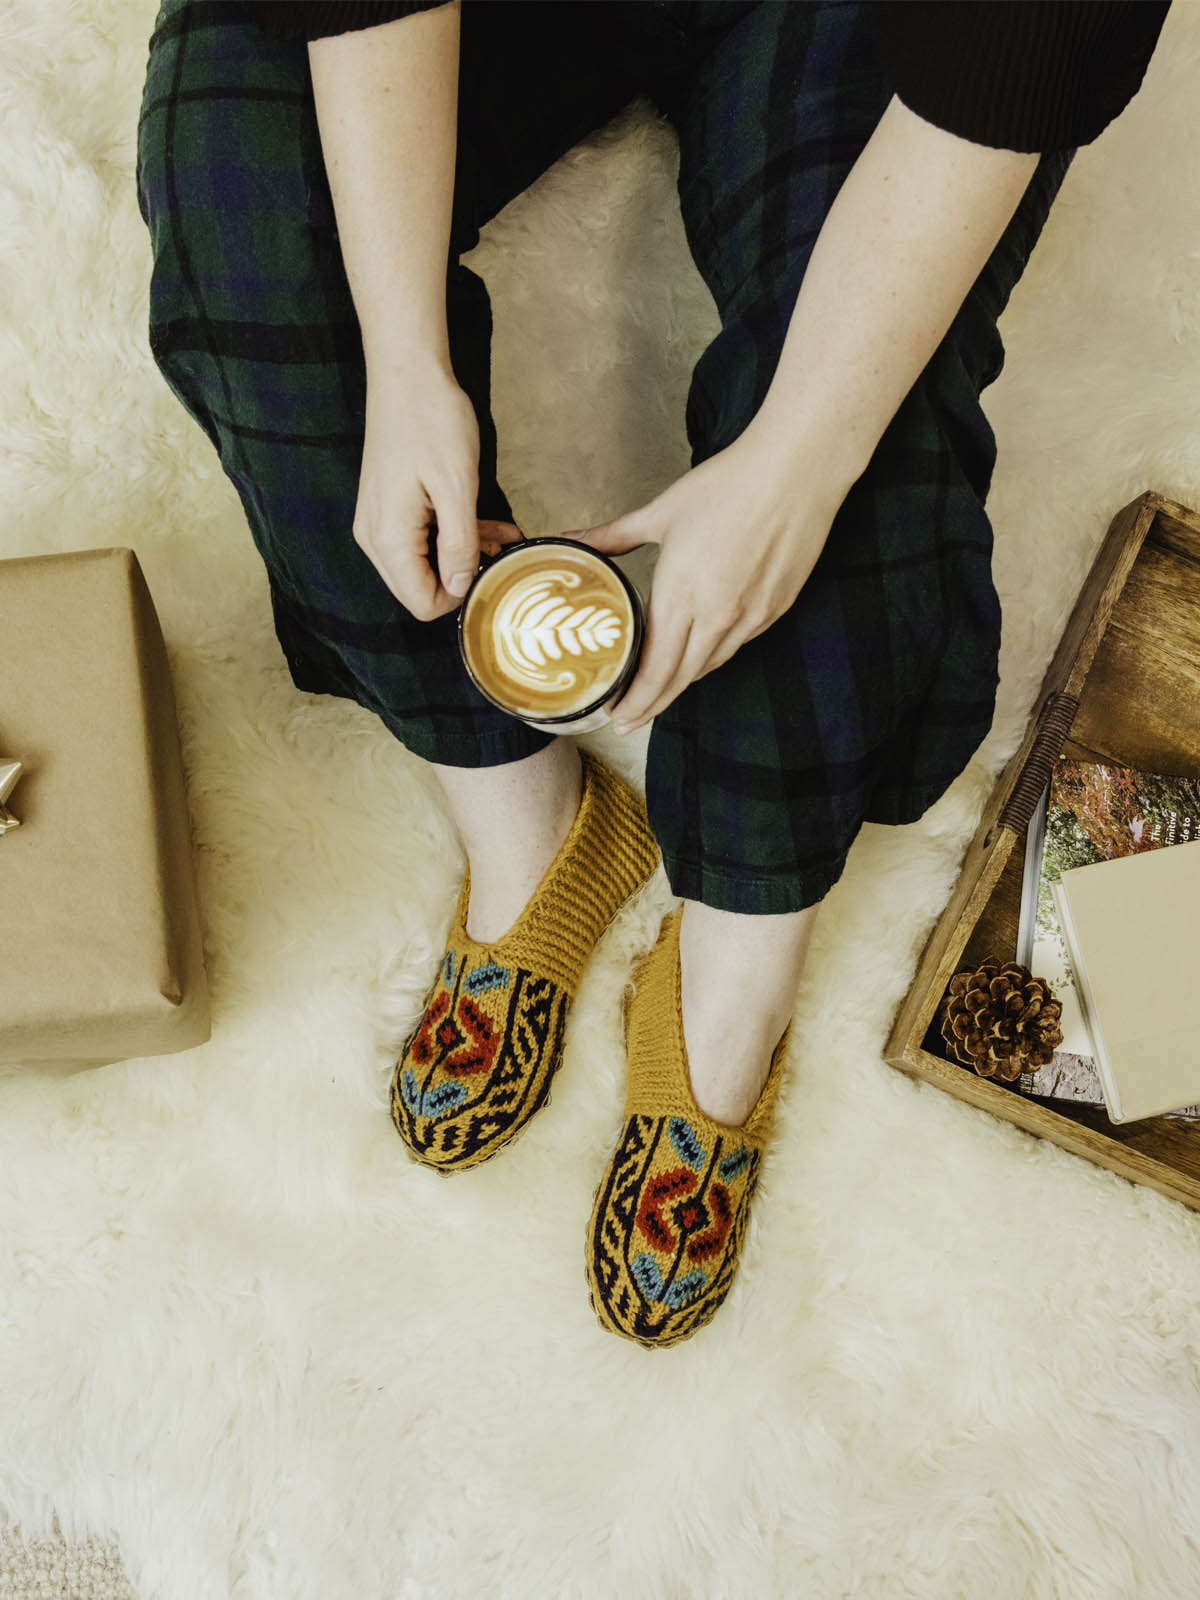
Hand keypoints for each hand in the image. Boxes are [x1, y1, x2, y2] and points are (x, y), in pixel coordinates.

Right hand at [352, 363, 521, 621]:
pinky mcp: (388, 509)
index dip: (459, 597)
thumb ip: (459, 544)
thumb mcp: (457, 487)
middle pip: (418, 589)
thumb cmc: (432, 421)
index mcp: (388, 537)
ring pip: (423, 566)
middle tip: (501, 553)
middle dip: (462, 577)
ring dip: (462, 556)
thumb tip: (461, 587)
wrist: (406, 374)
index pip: (421, 603)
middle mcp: (374, 537)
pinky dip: (451, 538)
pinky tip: (485, 524)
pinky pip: (420, 541)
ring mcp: (378, 523)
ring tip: (502, 535)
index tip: (490, 571)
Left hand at [563, 432, 849, 732]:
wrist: (795, 473)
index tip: (617, 715)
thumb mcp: (660, 513)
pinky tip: (699, 656)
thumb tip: (571, 540)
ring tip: (658, 695)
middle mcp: (716, 615)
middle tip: (629, 722)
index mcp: (681, 594)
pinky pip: (737, 645)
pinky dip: (713, 656)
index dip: (634, 698)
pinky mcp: (774, 610)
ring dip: (682, 683)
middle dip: (651, 705)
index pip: (654, 667)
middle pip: (679, 679)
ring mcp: (749, 617)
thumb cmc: (727, 486)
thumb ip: (611, 537)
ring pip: (709, 666)